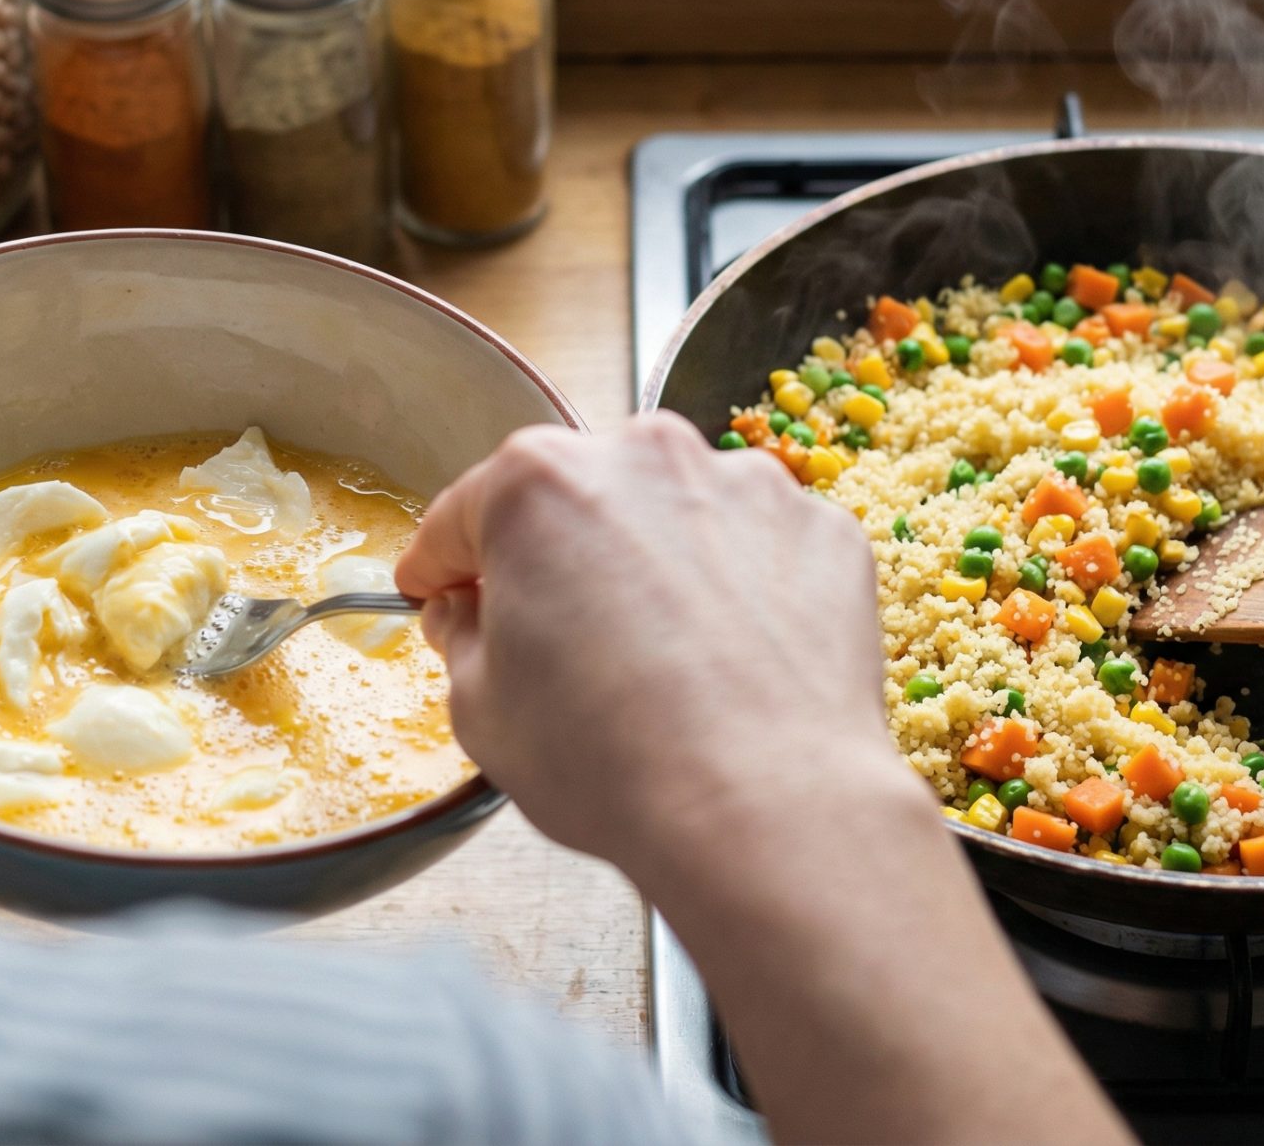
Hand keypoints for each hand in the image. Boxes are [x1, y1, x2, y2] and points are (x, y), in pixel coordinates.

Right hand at [398, 415, 1129, 1144]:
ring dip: (657, 565)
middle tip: (557, 639)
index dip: (442, 563)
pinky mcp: (824, 531)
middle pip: (578, 497)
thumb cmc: (611, 760)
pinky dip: (742, 589)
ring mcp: (748, 486)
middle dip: (558, 556)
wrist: (766, 806)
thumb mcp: (480, 708)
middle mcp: (648, 457)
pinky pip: (760, 548)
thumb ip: (460, 635)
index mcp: (540, 483)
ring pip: (677, 515)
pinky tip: (732, 662)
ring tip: (661, 660)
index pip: (465, 514)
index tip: (439, 590)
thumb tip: (466, 613)